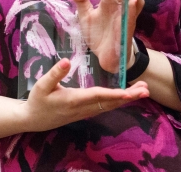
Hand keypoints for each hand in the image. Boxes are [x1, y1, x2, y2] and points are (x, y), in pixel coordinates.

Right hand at [19, 58, 148, 132]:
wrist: (34, 119)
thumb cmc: (38, 100)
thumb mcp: (42, 85)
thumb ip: (55, 73)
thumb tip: (67, 61)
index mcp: (74, 100)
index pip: (98, 96)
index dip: (114, 94)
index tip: (129, 92)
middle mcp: (83, 108)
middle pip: (110, 103)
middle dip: (129, 97)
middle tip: (146, 89)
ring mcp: (86, 112)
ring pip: (110, 106)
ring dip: (127, 99)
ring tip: (142, 90)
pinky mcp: (86, 112)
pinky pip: (106, 107)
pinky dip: (118, 101)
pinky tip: (127, 95)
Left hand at [72, 0, 145, 70]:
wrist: (104, 57)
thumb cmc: (98, 34)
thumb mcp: (86, 16)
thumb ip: (81, 2)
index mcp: (108, 1)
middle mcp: (119, 5)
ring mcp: (125, 15)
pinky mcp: (128, 28)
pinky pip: (133, 16)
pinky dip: (133, 8)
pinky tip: (131, 1)